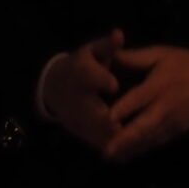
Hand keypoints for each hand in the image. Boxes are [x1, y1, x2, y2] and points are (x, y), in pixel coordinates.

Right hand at [38, 30, 122, 153]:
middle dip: (105, 118)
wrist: (56, 86)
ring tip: (132, 142)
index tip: (113, 84)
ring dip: (111, 138)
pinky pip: (95, 141)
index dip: (100, 80)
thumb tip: (119, 34)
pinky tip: (128, 153)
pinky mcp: (79, 130)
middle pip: (89, 109)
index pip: (88, 76)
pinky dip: (110, 148)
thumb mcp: (93, 52)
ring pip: (93, 129)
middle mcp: (76, 97)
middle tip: (123, 125)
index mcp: (81, 73)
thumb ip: (108, 46)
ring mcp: (76, 116)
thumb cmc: (82, 65)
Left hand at [102, 43, 188, 162]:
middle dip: (125, 139)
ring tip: (111, 157)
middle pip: (144, 125)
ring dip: (131, 149)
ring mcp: (173, 122)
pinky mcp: (178, 130)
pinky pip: (158, 142)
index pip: (139, 99)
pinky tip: (126, 157)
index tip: (106, 119)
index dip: (123, 109)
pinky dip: (143, 150)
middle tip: (106, 151)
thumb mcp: (161, 54)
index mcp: (159, 86)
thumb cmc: (185, 64)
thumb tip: (108, 57)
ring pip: (150, 138)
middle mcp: (166, 107)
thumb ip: (134, 58)